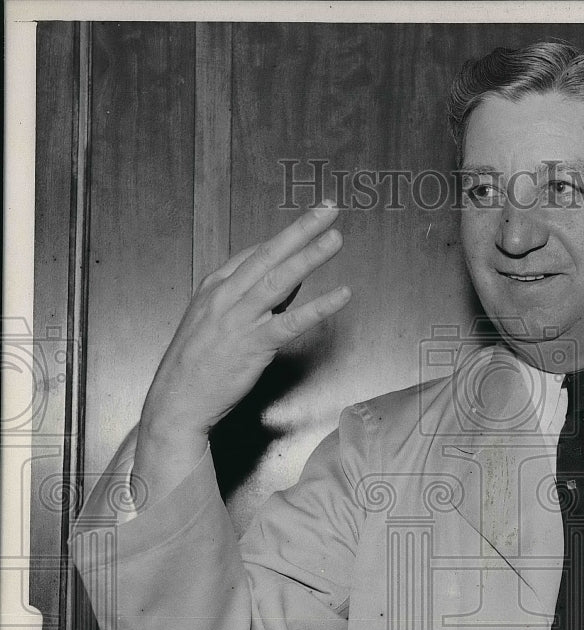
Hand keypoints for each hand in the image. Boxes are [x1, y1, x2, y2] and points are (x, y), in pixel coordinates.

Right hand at [135, 201, 349, 489]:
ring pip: (279, 279)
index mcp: (215, 287)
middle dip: (300, 229)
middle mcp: (225, 296)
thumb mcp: (213, 321)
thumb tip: (284, 284)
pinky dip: (319, 306)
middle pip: (269, 254)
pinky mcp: (253, 345)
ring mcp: (239, 319)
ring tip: (336, 238)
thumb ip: (245, 300)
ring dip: (310, 256)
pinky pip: (292, 321)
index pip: (255, 252)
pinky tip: (342, 294)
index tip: (310, 219)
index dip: (285, 235)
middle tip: (328, 209)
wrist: (176, 401)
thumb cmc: (197, 364)